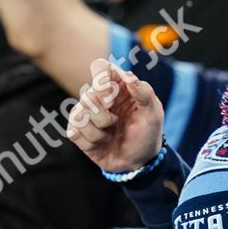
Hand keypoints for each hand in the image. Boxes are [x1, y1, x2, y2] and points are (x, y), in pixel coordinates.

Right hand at [65, 58, 163, 174]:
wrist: (139, 161)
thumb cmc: (147, 133)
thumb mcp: (153, 113)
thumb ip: (144, 92)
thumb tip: (128, 75)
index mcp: (117, 85)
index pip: (100, 67)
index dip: (101, 81)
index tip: (110, 99)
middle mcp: (99, 96)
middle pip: (88, 95)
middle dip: (103, 115)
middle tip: (116, 122)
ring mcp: (86, 113)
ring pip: (78, 114)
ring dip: (98, 130)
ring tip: (110, 133)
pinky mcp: (78, 131)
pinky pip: (74, 131)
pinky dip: (90, 140)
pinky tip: (101, 142)